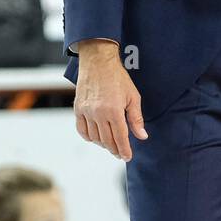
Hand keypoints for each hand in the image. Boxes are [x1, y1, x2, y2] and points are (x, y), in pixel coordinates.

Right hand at [75, 40, 146, 160]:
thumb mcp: (133, 97)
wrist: (98, 63)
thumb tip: (142, 136)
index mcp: (114, 111)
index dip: (124, 150)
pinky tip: (96, 138)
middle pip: (106, 140)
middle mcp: (98, 113)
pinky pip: (82, 130)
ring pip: (94, 137)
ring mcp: (86, 112)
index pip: (120, 138)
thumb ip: (136, 119)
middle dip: (114, 149)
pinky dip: (89, 137)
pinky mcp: (78, 109)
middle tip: (120, 153)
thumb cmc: (118, 78)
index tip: (127, 157)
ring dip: (103, 144)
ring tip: (110, 145)